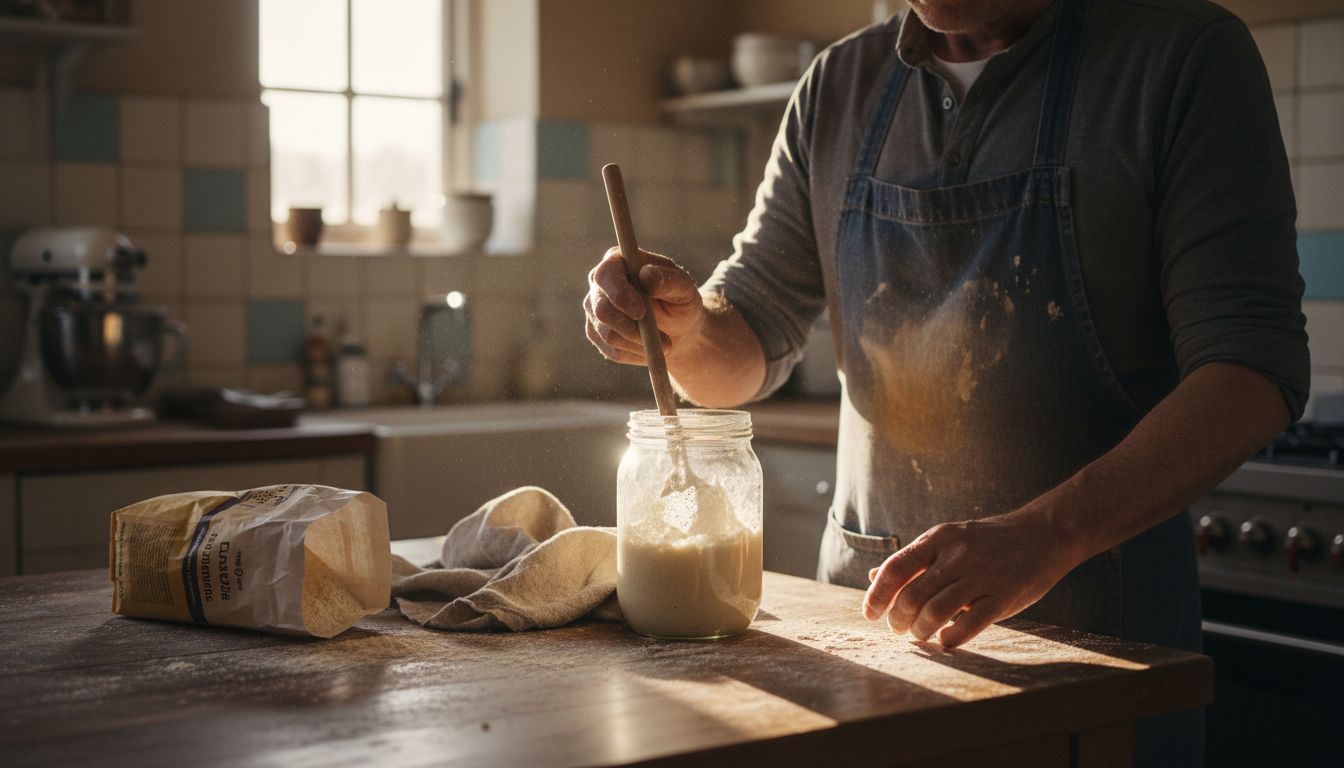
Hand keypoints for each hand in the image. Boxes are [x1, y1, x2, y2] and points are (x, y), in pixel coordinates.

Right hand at [583, 247, 704, 365]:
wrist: (678, 328)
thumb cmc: (680, 300)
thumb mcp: (684, 288)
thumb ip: (668, 280)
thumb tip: (646, 275)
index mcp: (617, 260)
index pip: (605, 274)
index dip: (619, 294)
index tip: (641, 312)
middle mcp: (599, 283)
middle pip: (601, 309)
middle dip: (631, 328)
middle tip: (663, 340)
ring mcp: (594, 309)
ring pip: (608, 334)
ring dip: (640, 343)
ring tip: (665, 343)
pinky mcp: (596, 333)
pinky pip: (612, 350)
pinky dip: (636, 352)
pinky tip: (651, 347)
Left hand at [861, 510, 1084, 647]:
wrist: (1045, 533)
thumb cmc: (988, 541)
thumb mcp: (948, 540)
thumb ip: (913, 561)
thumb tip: (872, 578)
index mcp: (939, 538)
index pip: (895, 569)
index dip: (876, 595)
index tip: (870, 614)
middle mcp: (957, 556)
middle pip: (911, 596)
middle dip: (898, 619)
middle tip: (898, 629)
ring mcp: (982, 576)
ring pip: (935, 613)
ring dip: (920, 631)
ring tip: (920, 635)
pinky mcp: (1003, 597)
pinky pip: (969, 626)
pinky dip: (949, 639)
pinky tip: (945, 640)